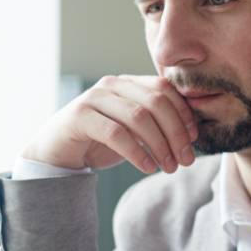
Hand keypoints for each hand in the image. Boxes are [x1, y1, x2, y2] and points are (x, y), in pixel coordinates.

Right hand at [21, 75, 197, 173]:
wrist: (56, 153)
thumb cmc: (99, 142)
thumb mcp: (133, 133)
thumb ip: (156, 126)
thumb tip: (191, 135)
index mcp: (128, 83)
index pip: (164, 89)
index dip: (183, 113)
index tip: (194, 140)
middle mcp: (112, 84)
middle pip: (156, 102)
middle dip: (176, 132)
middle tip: (186, 160)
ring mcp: (94, 97)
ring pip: (139, 117)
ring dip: (160, 145)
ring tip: (169, 167)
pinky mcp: (79, 116)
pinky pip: (116, 133)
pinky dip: (136, 152)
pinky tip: (147, 167)